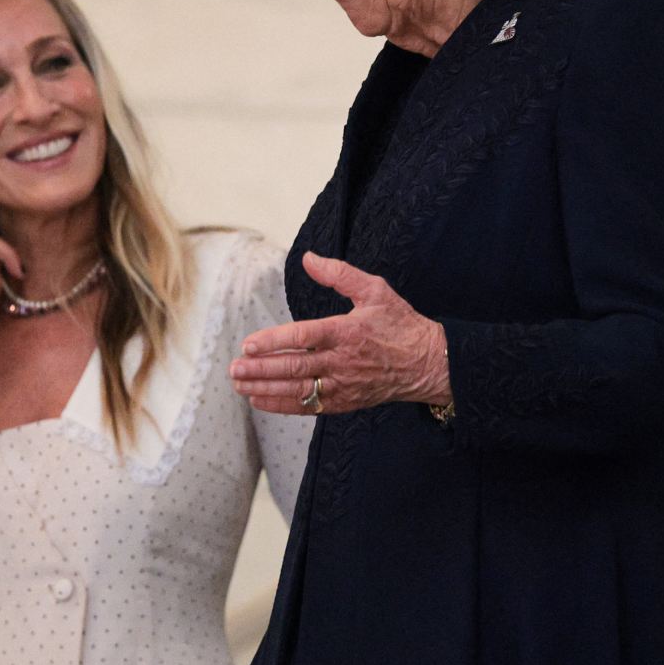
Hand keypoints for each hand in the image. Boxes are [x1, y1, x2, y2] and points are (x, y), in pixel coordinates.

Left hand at [230, 252, 449, 415]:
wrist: (430, 364)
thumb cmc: (400, 324)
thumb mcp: (375, 290)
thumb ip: (339, 274)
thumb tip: (307, 257)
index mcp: (347, 332)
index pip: (304, 338)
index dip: (274, 342)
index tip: (248, 345)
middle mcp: (342, 361)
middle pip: (295, 368)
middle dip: (261, 369)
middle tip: (234, 368)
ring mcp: (343, 385)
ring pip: (299, 389)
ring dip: (265, 388)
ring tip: (238, 384)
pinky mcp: (345, 401)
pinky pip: (309, 407)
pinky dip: (282, 405)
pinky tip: (258, 400)